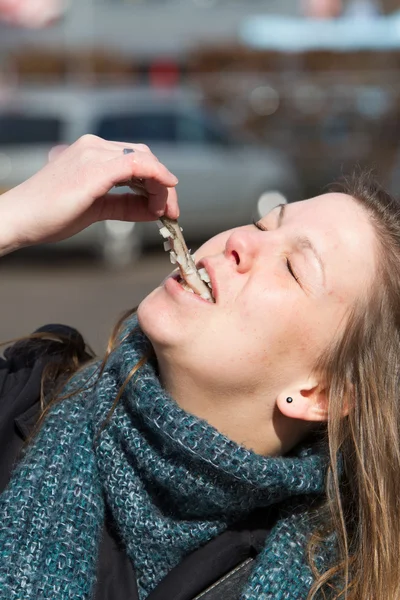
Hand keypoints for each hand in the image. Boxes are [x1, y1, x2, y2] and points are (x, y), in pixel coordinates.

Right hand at [0, 134, 178, 254]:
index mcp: (92, 152)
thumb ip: (125, 205)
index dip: (157, 183)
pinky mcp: (95, 168)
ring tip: (167, 212)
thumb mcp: (96, 209)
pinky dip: (156, 176)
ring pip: (145, 160)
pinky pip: (137, 164)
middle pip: (145, 158)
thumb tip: (156, 210)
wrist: (21, 218)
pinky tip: (166, 190)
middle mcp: (94, 146)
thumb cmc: (51, 214)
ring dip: (162, 186)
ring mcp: (94, 154)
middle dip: (163, 185)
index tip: (166, 209)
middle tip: (172, 212)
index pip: (137, 160)